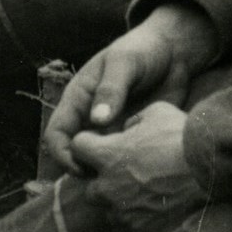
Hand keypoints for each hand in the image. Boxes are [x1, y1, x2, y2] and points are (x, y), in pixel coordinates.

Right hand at [44, 1, 218, 174]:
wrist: (174, 52)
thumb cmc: (143, 50)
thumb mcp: (125, 63)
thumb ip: (110, 89)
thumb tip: (97, 120)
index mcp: (78, 99)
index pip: (56, 134)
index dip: (63, 154)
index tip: (83, 168)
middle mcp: (90, 118)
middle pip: (74, 154)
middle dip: (84, 170)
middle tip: (108, 181)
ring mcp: (111, 129)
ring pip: (98, 160)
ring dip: (106, 173)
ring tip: (126, 181)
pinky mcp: (132, 136)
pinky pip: (123, 158)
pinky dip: (127, 169)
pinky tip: (143, 173)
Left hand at [67, 101, 199, 218]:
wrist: (213, 174)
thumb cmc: (184, 139)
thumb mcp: (158, 112)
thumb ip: (133, 120)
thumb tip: (127, 130)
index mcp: (106, 156)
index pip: (77, 147)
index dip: (89, 144)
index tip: (102, 145)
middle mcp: (107, 187)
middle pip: (89, 187)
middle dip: (103, 181)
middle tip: (127, 174)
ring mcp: (123, 213)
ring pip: (109, 211)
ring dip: (120, 203)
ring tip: (146, 194)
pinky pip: (130, 228)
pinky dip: (139, 220)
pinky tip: (158, 209)